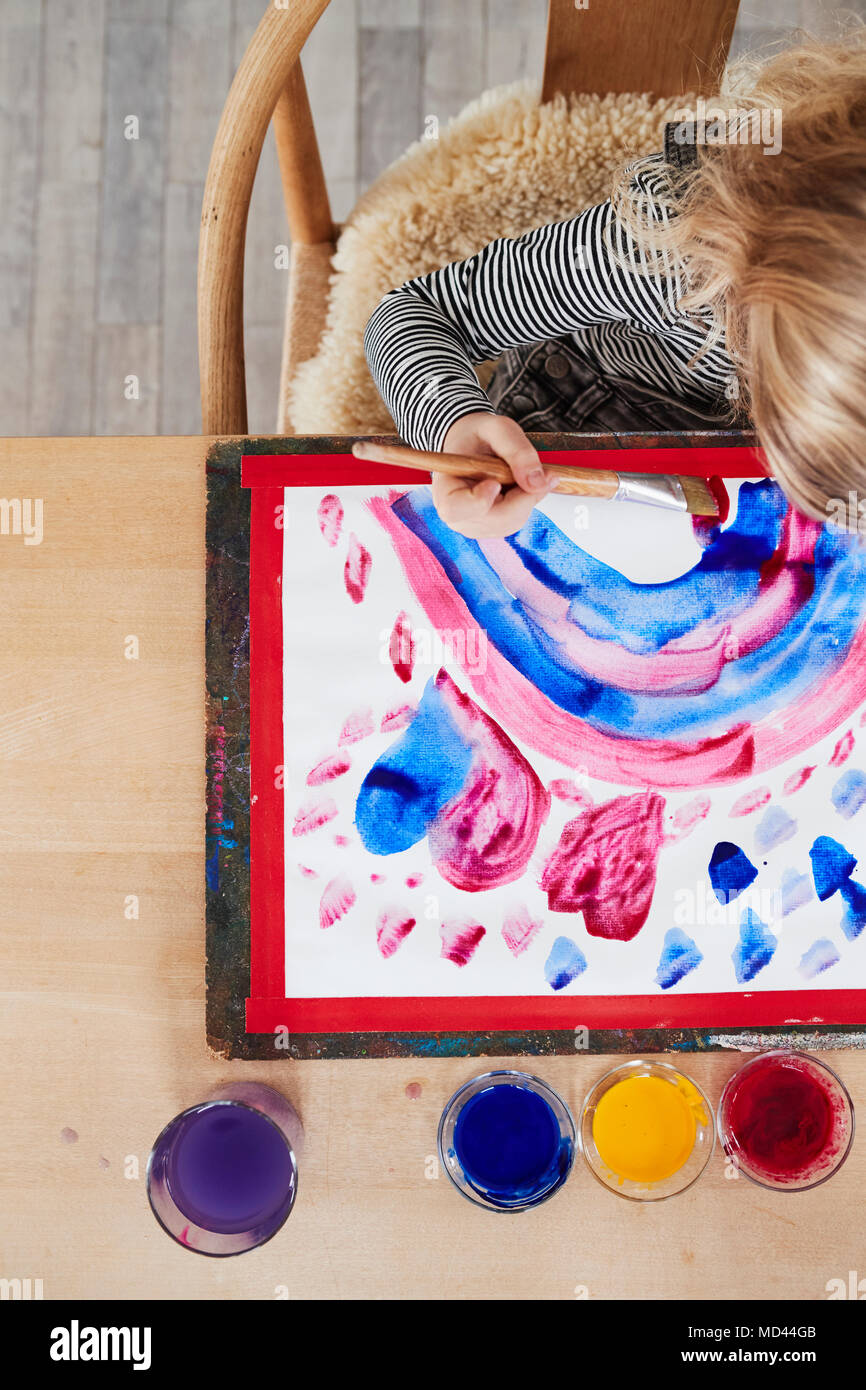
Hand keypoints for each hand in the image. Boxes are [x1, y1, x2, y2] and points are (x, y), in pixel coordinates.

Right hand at [436, 412, 556, 537]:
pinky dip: (525, 502)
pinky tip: (519, 485)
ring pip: (511, 522)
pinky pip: (516, 521)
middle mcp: (456, 514)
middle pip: (495, 520)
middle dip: (522, 496)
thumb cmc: (477, 436)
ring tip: (520, 472)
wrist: (471, 443)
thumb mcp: (499, 429)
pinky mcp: (490, 528)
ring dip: (525, 498)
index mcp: (445, 488)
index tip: (495, 483)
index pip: (455, 509)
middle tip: (534, 470)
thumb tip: (538, 483)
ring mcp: (473, 525)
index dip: (479, 500)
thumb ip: (519, 452)